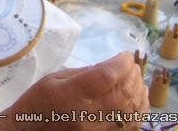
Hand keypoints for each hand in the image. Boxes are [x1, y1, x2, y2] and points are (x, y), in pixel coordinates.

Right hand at [0, 53, 148, 130]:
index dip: (121, 63)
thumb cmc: (38, 102)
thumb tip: (109, 67)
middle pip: (122, 93)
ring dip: (139, 92)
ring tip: (138, 79)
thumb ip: (83, 73)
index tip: (126, 54)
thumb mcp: (54, 79)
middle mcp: (88, 114)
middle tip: (133, 65)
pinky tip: (139, 98)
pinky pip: (130, 125)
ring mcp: (98, 130)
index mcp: (71, 95)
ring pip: (130, 110)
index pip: (106, 77)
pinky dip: (139, 110)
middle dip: (132, 75)